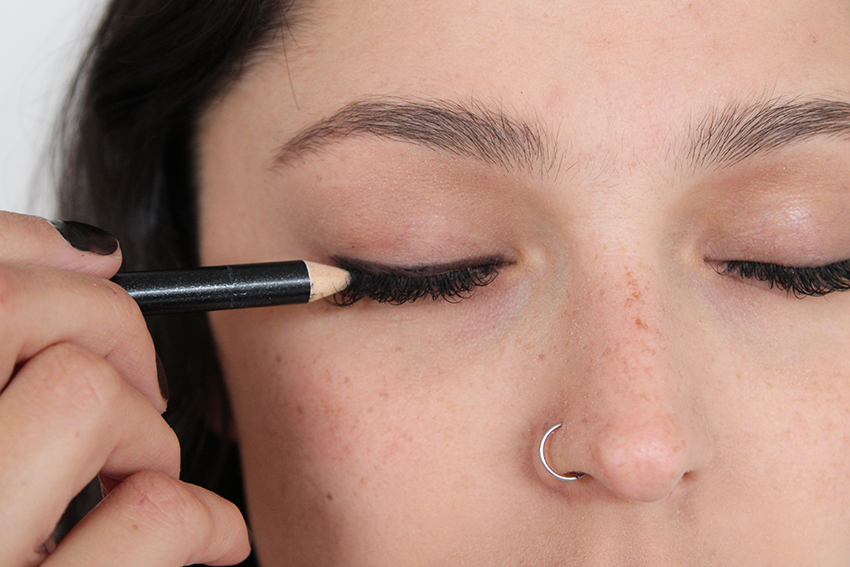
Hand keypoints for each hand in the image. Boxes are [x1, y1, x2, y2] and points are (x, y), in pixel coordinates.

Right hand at [0, 212, 249, 565]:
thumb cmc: (2, 527)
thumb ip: (1, 333)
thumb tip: (93, 248)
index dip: (41, 259)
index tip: (97, 276)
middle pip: (22, 313)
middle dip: (110, 330)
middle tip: (137, 382)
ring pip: (86, 399)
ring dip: (142, 434)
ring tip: (139, 479)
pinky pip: (154, 515)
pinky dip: (200, 519)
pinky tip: (199, 539)